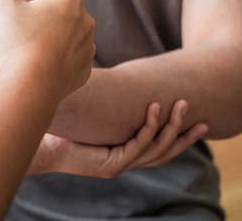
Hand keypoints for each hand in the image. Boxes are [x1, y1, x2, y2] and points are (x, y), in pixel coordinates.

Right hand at [0, 0, 94, 100]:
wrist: (31, 86)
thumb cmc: (17, 40)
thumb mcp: (2, 4)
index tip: (14, 3)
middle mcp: (86, 18)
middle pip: (58, 9)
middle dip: (40, 14)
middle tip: (17, 26)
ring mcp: (87, 46)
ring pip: (65, 34)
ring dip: (50, 36)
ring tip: (26, 47)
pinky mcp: (84, 70)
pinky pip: (68, 58)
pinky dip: (55, 59)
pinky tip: (37, 65)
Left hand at [29, 100, 209, 177]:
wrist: (42, 143)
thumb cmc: (64, 127)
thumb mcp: (93, 114)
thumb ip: (110, 104)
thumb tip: (117, 77)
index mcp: (125, 152)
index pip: (160, 146)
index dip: (179, 134)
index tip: (195, 116)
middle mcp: (125, 161)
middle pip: (165, 151)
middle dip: (184, 135)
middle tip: (200, 116)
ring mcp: (119, 165)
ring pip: (156, 149)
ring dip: (171, 128)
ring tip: (180, 106)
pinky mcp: (111, 165)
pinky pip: (137, 146)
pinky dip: (148, 128)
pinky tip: (153, 109)